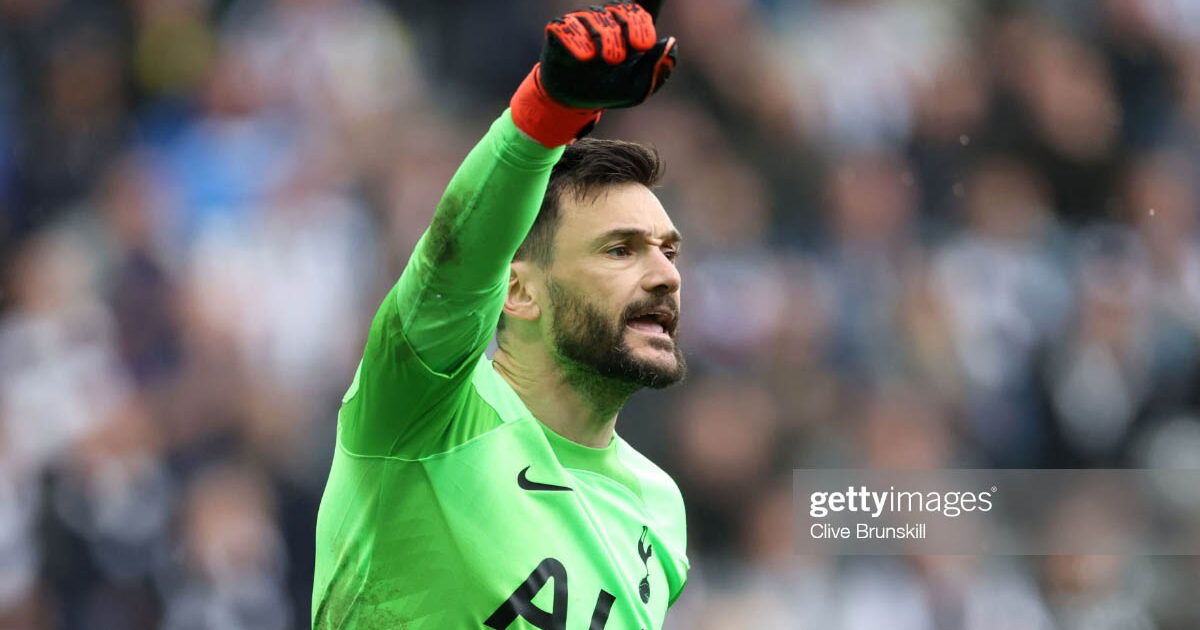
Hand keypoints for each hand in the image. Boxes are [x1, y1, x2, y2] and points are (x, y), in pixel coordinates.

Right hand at [511, 1, 677, 146]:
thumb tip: (671, 42)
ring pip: (595, 17)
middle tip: (619, 59)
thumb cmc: (610, 88)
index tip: (641, 46)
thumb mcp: (638, 86)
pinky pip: (567, 27)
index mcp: (628, 25)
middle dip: (623, 33)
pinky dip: (577, 42)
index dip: (640, 24)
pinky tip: (585, 58)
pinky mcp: (558, 29)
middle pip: (621, 10)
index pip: (637, 9)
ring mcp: (581, 20)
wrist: (575, 101)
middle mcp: (605, 17)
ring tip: (604, 60)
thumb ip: (657, 67)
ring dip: (603, 38)